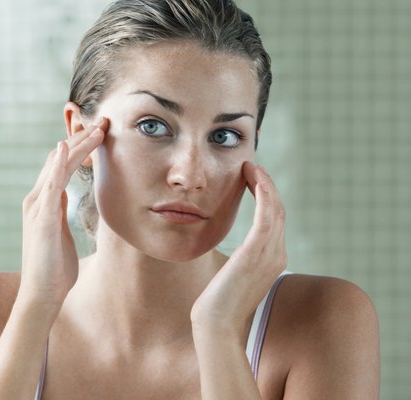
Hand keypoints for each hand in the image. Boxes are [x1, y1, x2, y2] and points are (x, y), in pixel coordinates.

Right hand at [18, 118, 108, 308]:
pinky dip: (57, 164)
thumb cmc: (54, 267)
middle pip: (58, 159)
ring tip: (97, 129)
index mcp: (44, 203)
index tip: (100, 134)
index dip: (79, 148)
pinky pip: (51, 185)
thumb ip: (61, 213)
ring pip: (57, 166)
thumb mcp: (60, 233)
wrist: (42, 293)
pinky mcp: (42, 218)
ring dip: (77, 145)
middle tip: (104, 122)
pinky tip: (65, 148)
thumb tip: (67, 198)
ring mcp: (37, 207)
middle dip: (81, 140)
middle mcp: (37, 199)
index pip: (61, 166)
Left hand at [191, 162, 286, 336]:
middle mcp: (277, 255)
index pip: (274, 221)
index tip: (252, 180)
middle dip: (266, 186)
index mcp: (272, 260)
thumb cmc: (217, 304)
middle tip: (251, 167)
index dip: (266, 197)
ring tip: (250, 167)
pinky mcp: (256, 253)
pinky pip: (267, 215)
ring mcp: (269, 254)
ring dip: (264, 184)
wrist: (215, 324)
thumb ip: (238, 264)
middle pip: (278, 211)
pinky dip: (263, 193)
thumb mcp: (232, 277)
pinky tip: (254, 178)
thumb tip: (231, 258)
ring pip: (275, 209)